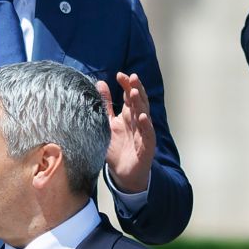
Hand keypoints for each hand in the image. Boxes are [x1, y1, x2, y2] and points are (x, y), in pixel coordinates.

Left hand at [96, 72, 155, 192]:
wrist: (122, 173)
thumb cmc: (117, 148)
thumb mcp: (107, 124)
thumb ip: (105, 105)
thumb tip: (99, 83)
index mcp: (128, 115)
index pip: (129, 95)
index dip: (126, 85)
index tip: (120, 75)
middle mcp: (137, 121)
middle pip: (139, 102)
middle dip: (136, 89)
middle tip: (132, 77)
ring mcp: (143, 132)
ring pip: (144, 114)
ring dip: (140, 103)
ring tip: (134, 92)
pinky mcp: (147, 146)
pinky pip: (148, 134)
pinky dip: (146, 126)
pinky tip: (143, 118)